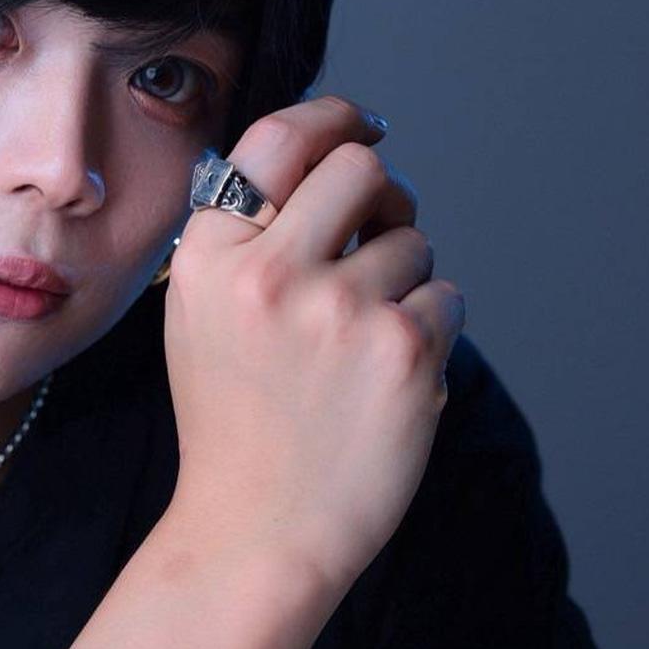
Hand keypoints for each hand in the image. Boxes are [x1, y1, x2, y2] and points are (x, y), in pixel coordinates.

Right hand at [160, 94, 465, 594]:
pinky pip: (448, 298)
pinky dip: (430, 333)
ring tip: (360, 349)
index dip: (335, 117)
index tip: (365, 125)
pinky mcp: (404, 349)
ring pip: (414, 242)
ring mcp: (339, 309)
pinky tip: (386, 381)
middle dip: (383, 197)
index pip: (280, 137)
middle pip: (362, 169)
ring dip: (405, 282)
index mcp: (208, 255)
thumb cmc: (235, 425)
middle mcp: (269, 270)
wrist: (258, 531)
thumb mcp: (199, 314)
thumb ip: (248, 239)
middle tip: (380, 234)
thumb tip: (332, 160)